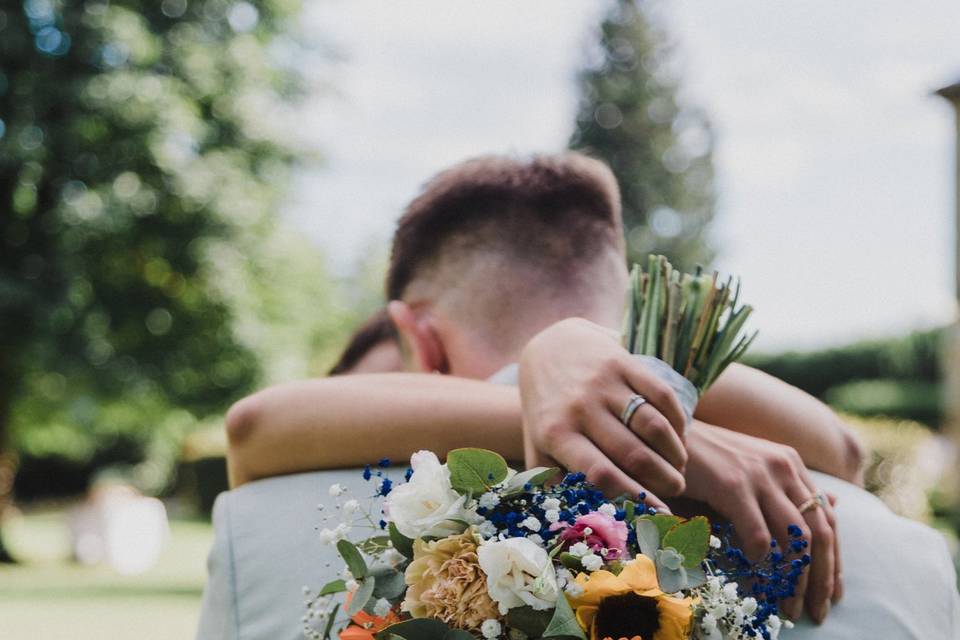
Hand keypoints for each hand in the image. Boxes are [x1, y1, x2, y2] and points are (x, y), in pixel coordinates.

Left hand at [518, 318, 688, 510]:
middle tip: (674, 490)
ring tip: (678, 468)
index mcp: (556, 434)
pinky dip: (678, 422)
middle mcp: (579, 407)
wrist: (549, 349)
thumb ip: (553, 483)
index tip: (659, 516)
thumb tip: (579, 523)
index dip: (634, 499)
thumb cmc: (547, 411)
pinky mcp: (623, 362)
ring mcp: (603, 383)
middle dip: (663, 481)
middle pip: (634, 455)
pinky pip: (662, 396)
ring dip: (675, 454)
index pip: (601, 475)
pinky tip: (679, 438)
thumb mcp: (538, 446)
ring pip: (654, 426)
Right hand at [682, 423, 841, 623]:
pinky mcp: (734, 485)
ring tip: (788, 606)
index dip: (834, 559)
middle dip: (822, 577)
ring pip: (796, 538)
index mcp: (791, 464)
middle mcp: (783, 467)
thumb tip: (834, 503)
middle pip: (820, 532)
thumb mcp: (754, 467)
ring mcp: (760, 475)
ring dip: (795, 579)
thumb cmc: (707, 456)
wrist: (666, 435)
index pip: (827, 518)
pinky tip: (757, 580)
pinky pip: (759, 535)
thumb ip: (789, 487)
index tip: (832, 591)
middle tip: (817, 610)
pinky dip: (761, 563)